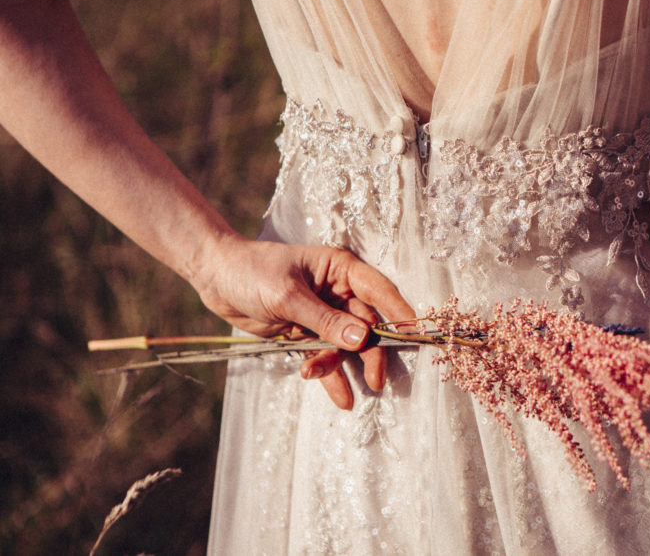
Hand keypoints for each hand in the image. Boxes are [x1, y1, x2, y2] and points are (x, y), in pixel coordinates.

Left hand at [194, 235, 415, 408]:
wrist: (216, 279)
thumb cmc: (253, 272)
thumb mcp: (288, 295)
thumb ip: (325, 320)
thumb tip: (361, 340)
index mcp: (341, 270)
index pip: (379, 291)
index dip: (399, 312)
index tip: (414, 336)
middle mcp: (339, 292)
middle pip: (367, 325)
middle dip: (372, 353)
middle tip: (376, 380)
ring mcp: (324, 315)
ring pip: (346, 346)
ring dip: (344, 367)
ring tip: (343, 394)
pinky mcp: (307, 334)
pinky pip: (325, 357)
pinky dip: (331, 376)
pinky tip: (340, 399)